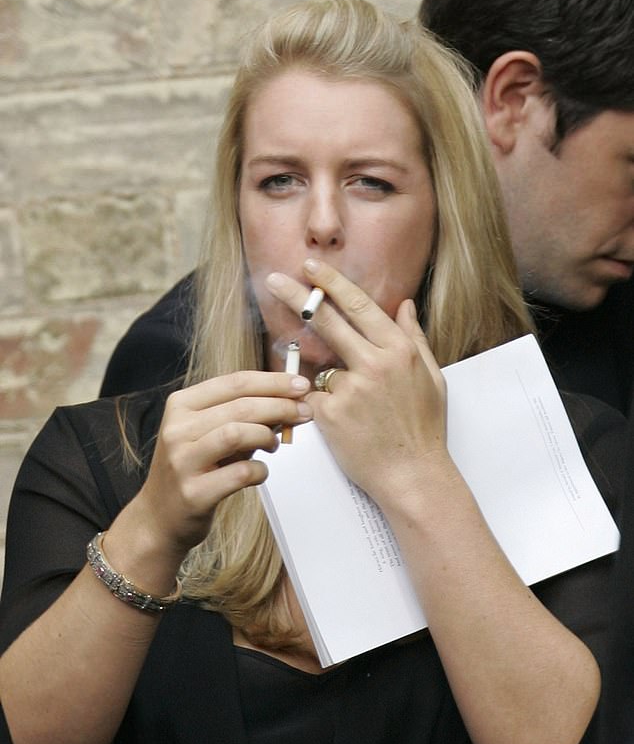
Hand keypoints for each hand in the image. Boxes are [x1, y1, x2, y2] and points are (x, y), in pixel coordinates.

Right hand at [135, 371, 311, 554]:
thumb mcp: (209, 433)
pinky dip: (260, 470)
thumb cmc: (194, 469)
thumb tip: (289, 401)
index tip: (301, 385)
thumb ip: (242, 415)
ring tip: (275, 444)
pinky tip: (259, 472)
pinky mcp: (194, 493)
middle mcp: (177, 429)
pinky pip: (240, 473)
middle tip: (304, 412)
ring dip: (267, 436)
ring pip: (237, 433)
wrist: (159, 517)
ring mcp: (183, 461)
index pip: (234, 382)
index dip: (273, 381)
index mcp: (181, 405)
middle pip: (241, 405)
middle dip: (281, 406)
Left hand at [265, 260, 448, 504]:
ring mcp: (350, 389)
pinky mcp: (330, 414)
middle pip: (327, 320)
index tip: (311, 268)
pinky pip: (313, 396)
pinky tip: (341, 422)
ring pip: (319, 364)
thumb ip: (414, 338)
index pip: (358, 305)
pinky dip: (318, 403)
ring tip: (344, 396)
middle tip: (274, 280)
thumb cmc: (424, 428)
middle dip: (297, 297)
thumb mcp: (432, 377)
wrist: (413, 475)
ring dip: (319, 372)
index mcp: (398, 351)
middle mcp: (374, 364)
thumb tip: (404, 305)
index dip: (331, 284)